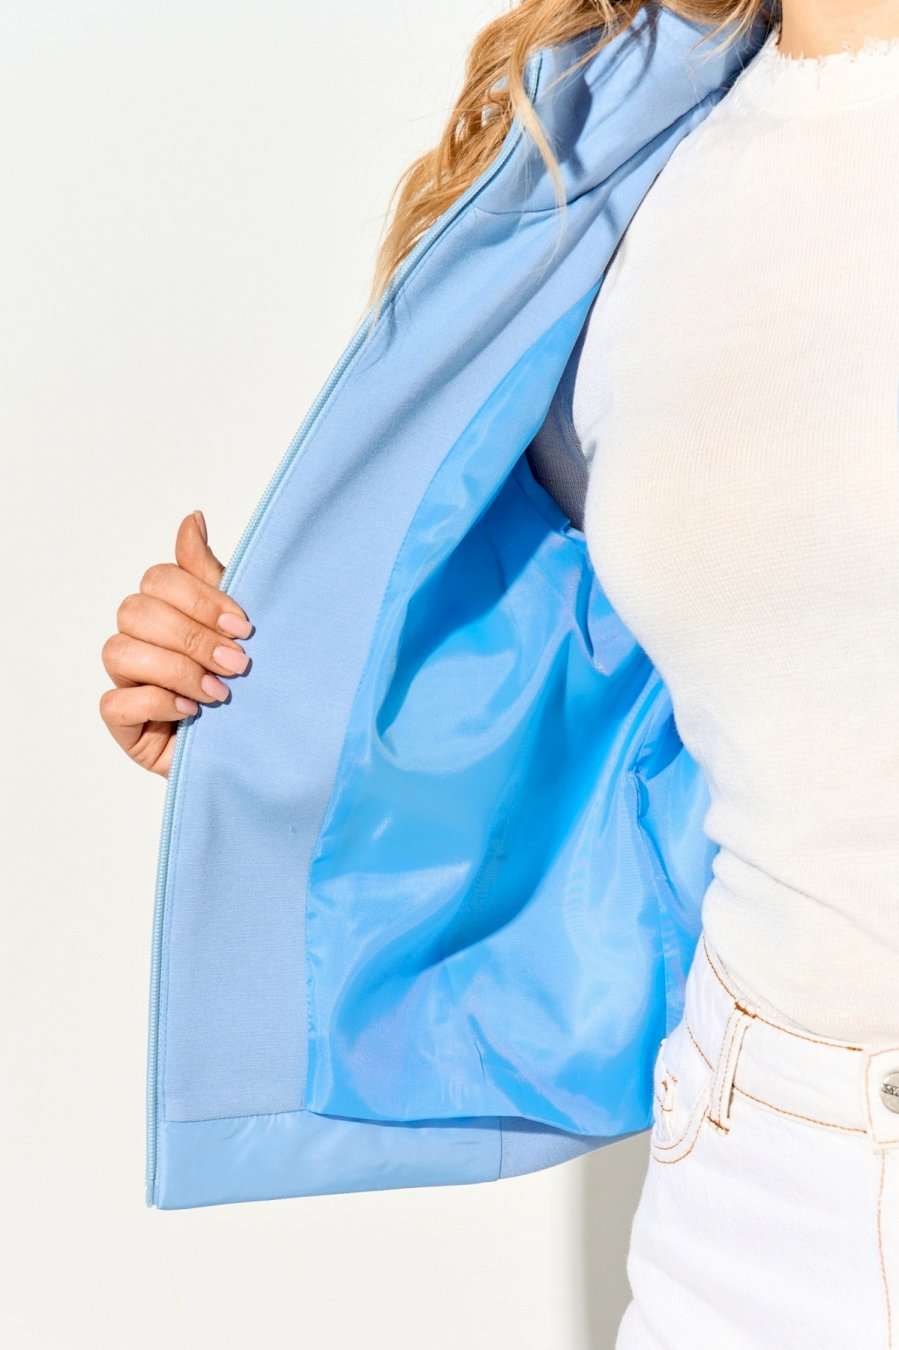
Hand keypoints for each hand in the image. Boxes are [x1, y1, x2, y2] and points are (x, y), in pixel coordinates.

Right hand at [99, 510, 251, 776]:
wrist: (267, 749)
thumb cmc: (251, 684)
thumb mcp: (238, 626)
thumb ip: (210, 574)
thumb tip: (193, 517)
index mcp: (168, 610)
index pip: (159, 579)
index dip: (199, 598)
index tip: (245, 626)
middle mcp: (142, 640)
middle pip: (136, 610)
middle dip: (192, 636)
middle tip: (238, 664)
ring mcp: (128, 681)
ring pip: (119, 651)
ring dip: (176, 669)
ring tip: (220, 694)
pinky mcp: (124, 725)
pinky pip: (116, 703)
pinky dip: (156, 702)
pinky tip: (191, 712)